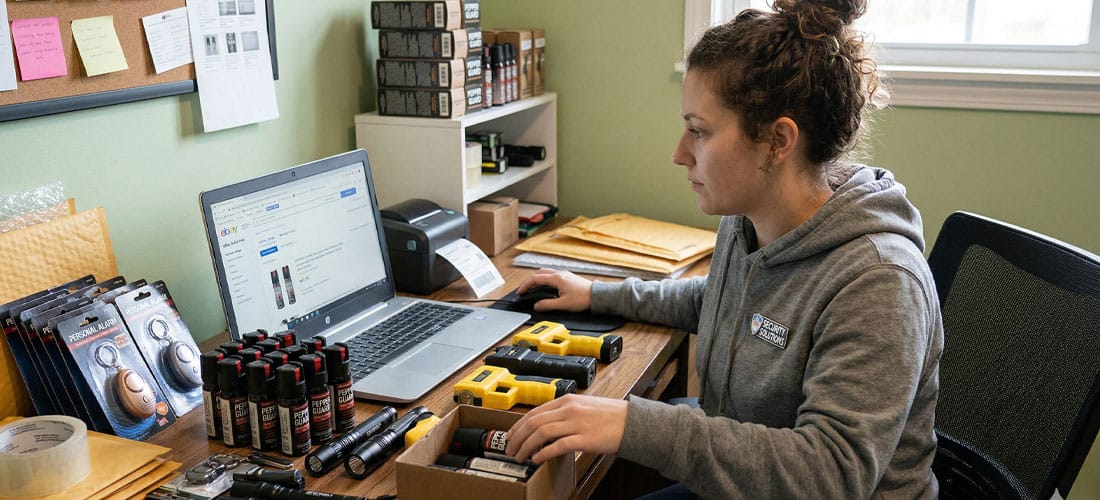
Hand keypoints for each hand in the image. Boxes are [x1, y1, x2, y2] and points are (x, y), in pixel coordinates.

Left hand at [505, 394, 627, 462]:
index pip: (535, 412)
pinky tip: (537, 459)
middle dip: (517, 437)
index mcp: (568, 400)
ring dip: (526, 446)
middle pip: (533, 422)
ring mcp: (576, 423)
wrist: (634, 422)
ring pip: (541, 433)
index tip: (511, 435)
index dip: (518, 425)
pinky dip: (543, 453)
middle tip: (510, 449)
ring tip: (520, 456)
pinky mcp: (584, 439)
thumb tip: (547, 425)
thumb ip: (566, 413)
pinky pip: (557, 446)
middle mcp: (569, 409)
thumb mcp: (584, 407)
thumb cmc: (611, 416)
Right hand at [516, 269, 592, 311]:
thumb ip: (548, 305)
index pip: (535, 279)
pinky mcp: (568, 277)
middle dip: (529, 281)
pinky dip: (544, 279)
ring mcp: (564, 274)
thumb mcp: (563, 304)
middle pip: (539, 273)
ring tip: (532, 287)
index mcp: (556, 278)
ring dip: (537, 278)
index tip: (520, 292)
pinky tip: (545, 285)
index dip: (525, 286)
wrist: (597, 296)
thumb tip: (537, 306)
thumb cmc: (583, 299)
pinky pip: (552, 274)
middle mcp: (560, 273)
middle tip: (524, 289)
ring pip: (545, 272)